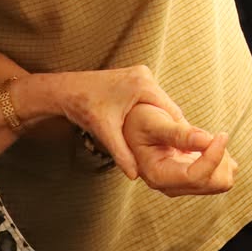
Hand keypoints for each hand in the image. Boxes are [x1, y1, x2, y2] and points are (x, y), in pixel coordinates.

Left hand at [39, 66, 183, 181]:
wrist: (66, 90)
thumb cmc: (84, 106)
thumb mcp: (105, 132)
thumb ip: (122, 153)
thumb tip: (135, 175)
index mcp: (142, 85)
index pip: (171, 112)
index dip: (178, 133)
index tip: (185, 151)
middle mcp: (145, 76)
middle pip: (168, 107)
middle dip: (170, 129)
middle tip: (178, 151)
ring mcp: (142, 75)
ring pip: (161, 104)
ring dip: (162, 122)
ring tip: (168, 144)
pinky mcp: (137, 78)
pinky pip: (152, 99)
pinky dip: (153, 114)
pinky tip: (154, 131)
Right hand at [124, 102, 236, 195]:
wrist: (134, 124)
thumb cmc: (140, 120)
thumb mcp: (154, 121)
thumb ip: (178, 133)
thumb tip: (206, 140)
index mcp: (157, 175)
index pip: (195, 177)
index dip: (213, 156)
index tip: (221, 135)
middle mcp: (170, 186)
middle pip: (213, 184)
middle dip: (220, 159)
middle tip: (215, 135)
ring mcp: (182, 185)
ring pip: (221, 183)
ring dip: (223, 160)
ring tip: (211, 139)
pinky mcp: (191, 180)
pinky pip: (220, 177)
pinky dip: (223, 161)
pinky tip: (211, 145)